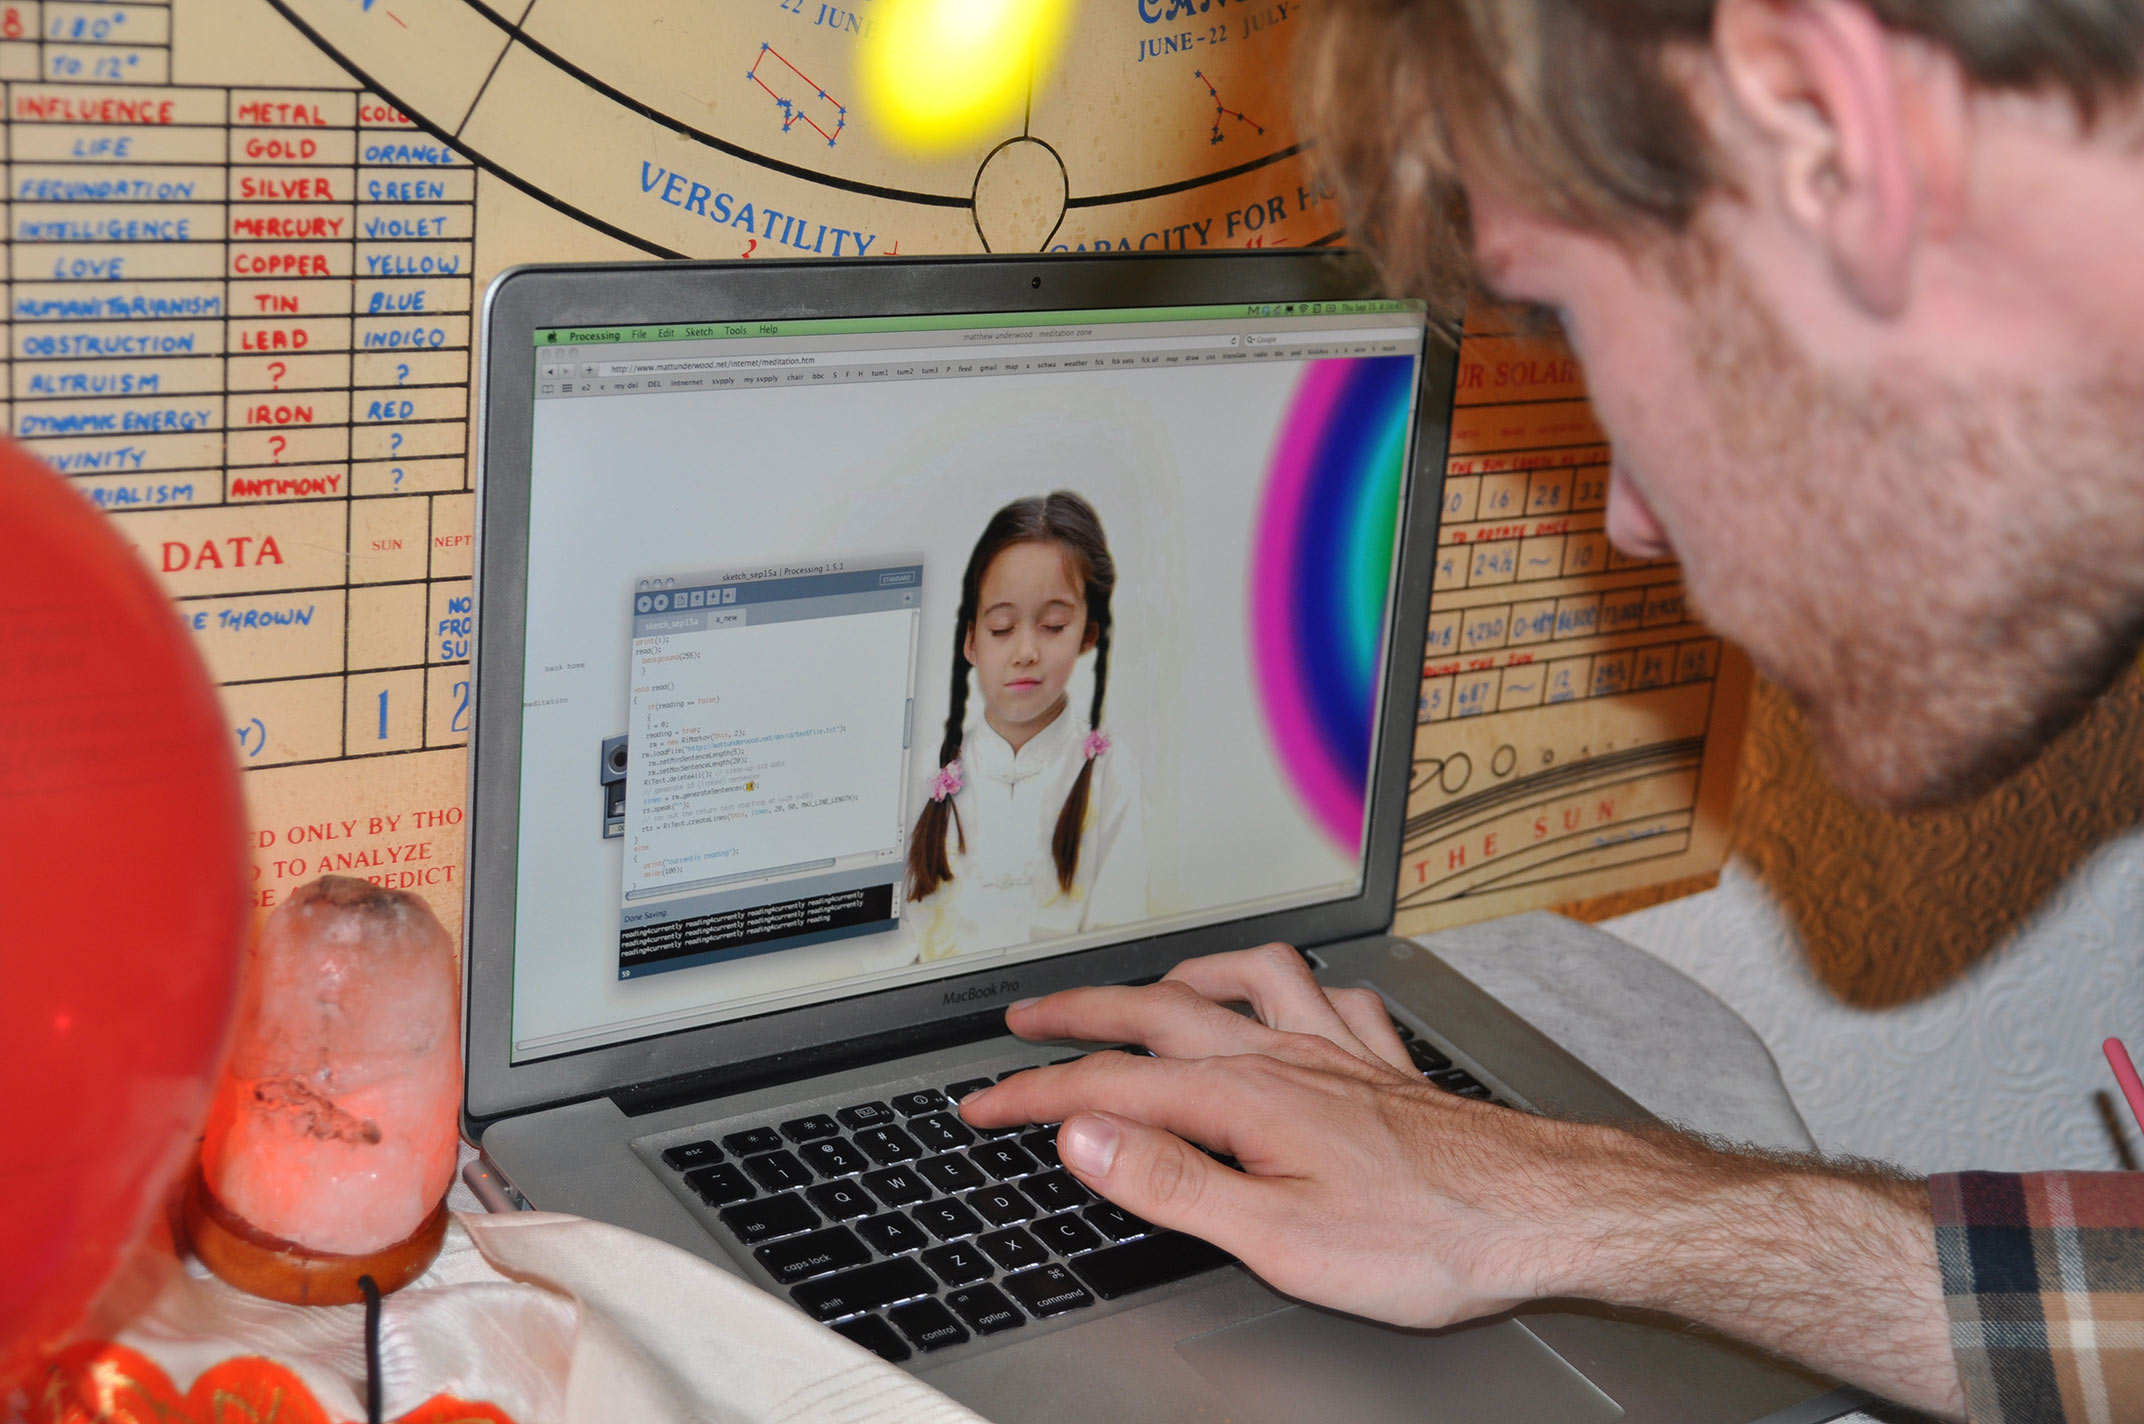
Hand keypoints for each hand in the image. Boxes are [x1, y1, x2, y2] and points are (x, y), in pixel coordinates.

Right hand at [959, 943, 1964, 1417]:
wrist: (1550, 1212)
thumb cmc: (1429, 1236)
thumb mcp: (1277, 1237)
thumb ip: (1172, 1181)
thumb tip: (1083, 1135)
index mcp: (1244, 1099)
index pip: (1109, 1086)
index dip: (1033, 1095)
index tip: (982, 1107)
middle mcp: (1286, 1057)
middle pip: (1158, 1013)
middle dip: (1080, 1014)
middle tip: (1024, 1020)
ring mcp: (1339, 1053)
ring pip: (1243, 983)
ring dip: (1180, 978)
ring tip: (1146, 987)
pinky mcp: (1386, 1068)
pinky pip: (1331, 998)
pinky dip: (1295, 988)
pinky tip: (1294, 1000)